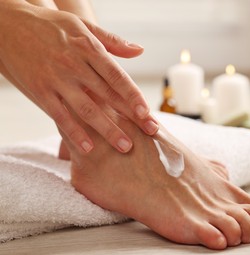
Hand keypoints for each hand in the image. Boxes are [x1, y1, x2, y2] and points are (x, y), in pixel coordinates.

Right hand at [0, 1, 158, 152]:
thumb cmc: (49, 25)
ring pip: (87, 109)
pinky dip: (74, 133)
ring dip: (107, 130)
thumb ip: (112, 41)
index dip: (134, 96)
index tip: (147, 113)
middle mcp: (74, 65)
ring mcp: (56, 80)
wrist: (6, 24)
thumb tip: (139, 50)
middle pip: (108, 96)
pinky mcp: (39, 92)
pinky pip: (60, 116)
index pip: (117, 77)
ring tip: (125, 146)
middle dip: (131, 116)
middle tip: (150, 132)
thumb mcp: (82, 26)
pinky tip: (89, 148)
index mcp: (88, 49)